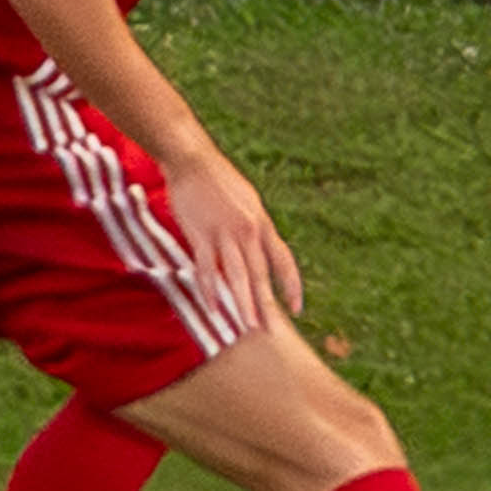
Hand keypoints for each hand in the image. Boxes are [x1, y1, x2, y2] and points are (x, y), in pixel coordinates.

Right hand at [162, 146, 302, 331]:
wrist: (193, 160)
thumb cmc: (218, 180)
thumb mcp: (248, 201)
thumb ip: (255, 227)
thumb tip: (260, 249)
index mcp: (262, 223)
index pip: (283, 260)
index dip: (291, 285)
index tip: (296, 308)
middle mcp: (249, 230)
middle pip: (261, 274)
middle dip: (267, 304)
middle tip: (270, 330)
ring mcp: (225, 233)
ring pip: (237, 275)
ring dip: (243, 303)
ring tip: (248, 326)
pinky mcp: (201, 234)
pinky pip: (208, 268)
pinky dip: (210, 290)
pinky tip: (214, 308)